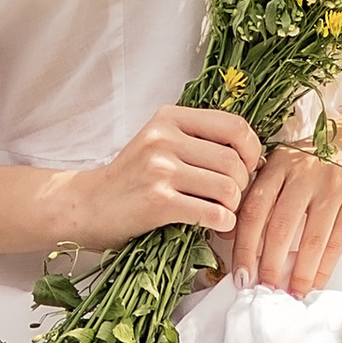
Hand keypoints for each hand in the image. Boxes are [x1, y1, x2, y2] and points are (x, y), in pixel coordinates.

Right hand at [82, 102, 264, 247]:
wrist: (86, 206)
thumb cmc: (131, 177)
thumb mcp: (160, 143)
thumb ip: (198, 140)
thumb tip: (255, 156)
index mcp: (169, 118)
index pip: (234, 126)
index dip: (252, 150)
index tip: (249, 167)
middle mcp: (164, 139)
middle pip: (234, 161)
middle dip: (242, 184)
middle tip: (232, 197)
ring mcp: (159, 170)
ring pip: (227, 187)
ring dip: (233, 206)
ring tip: (222, 212)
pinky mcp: (157, 202)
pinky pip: (212, 212)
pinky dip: (222, 223)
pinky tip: (215, 225)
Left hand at [222, 127, 341, 298]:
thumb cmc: (314, 164)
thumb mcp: (282, 169)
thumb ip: (258, 197)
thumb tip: (227, 238)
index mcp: (277, 165)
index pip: (253, 210)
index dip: (243, 247)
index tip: (240, 277)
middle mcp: (304, 172)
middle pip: (280, 227)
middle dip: (269, 265)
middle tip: (263, 291)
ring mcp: (333, 184)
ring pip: (310, 239)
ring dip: (298, 274)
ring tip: (289, 295)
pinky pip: (337, 241)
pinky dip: (324, 269)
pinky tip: (314, 285)